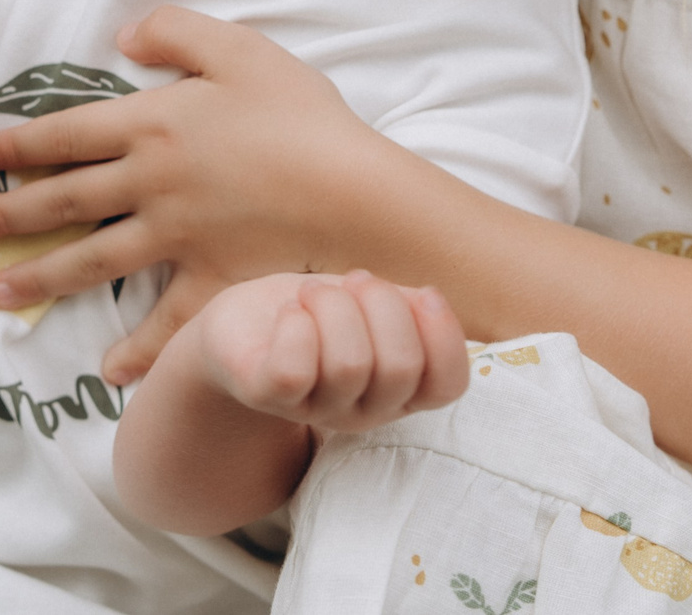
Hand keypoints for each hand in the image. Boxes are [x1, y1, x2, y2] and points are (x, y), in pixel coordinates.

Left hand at [0, 5, 415, 380]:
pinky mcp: (210, 284)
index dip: (21, 144)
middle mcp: (151, 184)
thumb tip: (123, 34)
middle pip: (64, 200)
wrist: (353, 191)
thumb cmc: (301, 116)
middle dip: (8, 213)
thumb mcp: (240, 49)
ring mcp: (177, 239)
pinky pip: (163, 323)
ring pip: (91, 260)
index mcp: (153, 124)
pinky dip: (135, 350)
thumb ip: (177, 31)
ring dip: (39, 278)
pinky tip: (109, 370)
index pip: (68, 134)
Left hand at [186, 270, 467, 433]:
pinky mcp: (265, 395)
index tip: (420, 294)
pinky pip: (293, 372)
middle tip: (354, 281)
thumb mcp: (374, 305)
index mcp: (400, 389)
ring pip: (348, 365)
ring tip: (312, 294)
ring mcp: (314, 408)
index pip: (449, 384)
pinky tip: (290, 312)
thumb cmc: (319, 312)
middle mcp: (363, 410)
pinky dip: (295, 326)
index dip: (444, 333)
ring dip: (333, 304)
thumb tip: (429, 302)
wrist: (242, 325)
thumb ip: (410, 309)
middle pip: (400, 368)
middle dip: (381, 303)